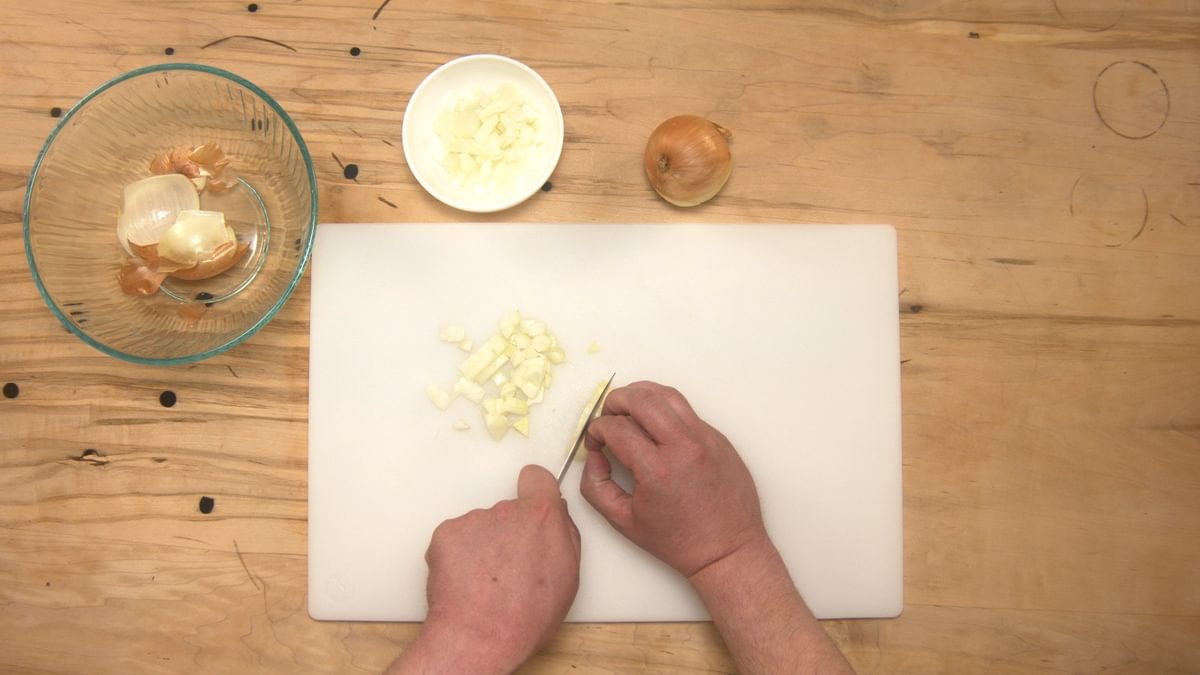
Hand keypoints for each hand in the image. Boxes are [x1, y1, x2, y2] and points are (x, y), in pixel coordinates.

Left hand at [388, 465, 579, 673]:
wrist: (479, 636)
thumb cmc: (525, 617)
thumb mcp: (568, 578)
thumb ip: (564, 537)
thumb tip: (556, 521)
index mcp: (542, 517)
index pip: (537, 478)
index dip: (535, 490)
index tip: (533, 504)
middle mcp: (506, 511)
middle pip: (509, 511)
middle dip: (510, 533)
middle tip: (509, 569)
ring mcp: (473, 520)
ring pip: (482, 527)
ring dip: (484, 547)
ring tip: (486, 583)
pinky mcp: (446, 534)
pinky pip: (457, 538)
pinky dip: (459, 556)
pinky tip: (466, 582)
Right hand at [581, 381, 766, 578]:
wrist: (727, 549)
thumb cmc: (679, 541)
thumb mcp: (624, 521)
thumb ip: (596, 486)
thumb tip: (594, 456)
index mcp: (657, 469)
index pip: (616, 428)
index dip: (596, 430)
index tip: (595, 441)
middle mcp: (683, 446)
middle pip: (641, 398)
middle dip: (615, 401)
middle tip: (607, 416)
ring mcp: (705, 438)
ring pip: (667, 395)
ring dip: (641, 395)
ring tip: (629, 410)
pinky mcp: (719, 438)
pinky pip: (687, 411)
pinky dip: (665, 410)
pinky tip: (656, 425)